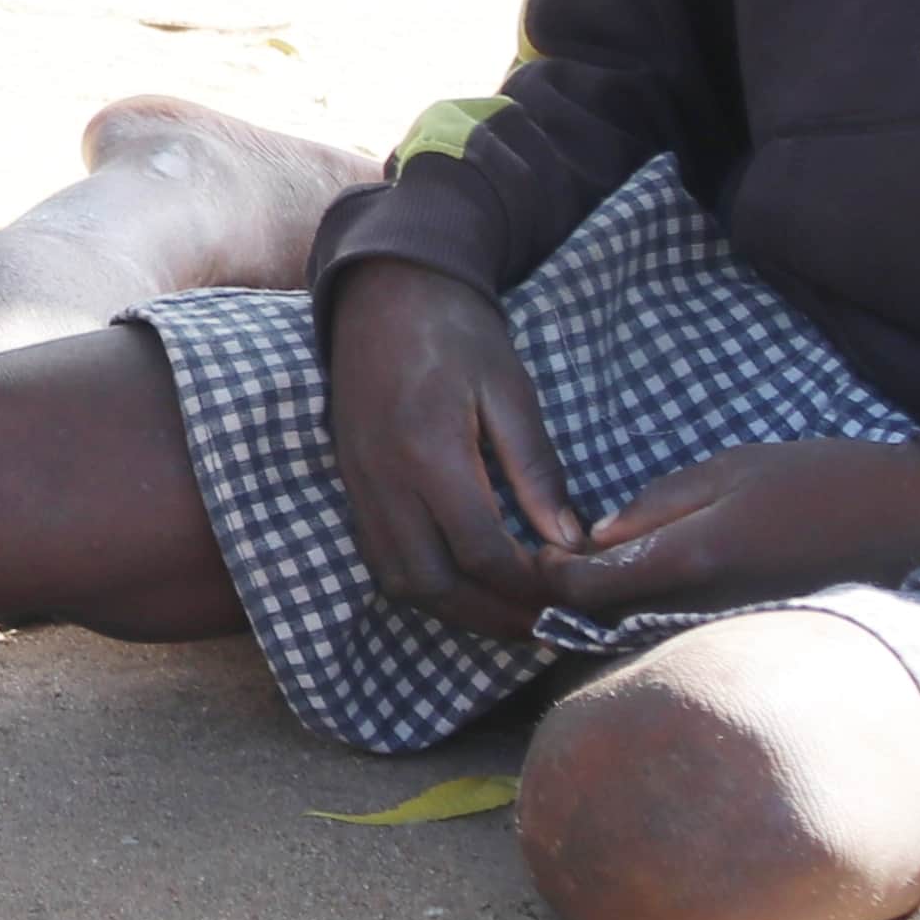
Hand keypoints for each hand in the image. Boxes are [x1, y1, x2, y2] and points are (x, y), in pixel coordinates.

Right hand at [325, 255, 577, 639]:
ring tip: (505, 615)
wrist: (383, 292)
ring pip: (401, 581)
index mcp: (429, 452)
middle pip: (434, 583)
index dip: (528, 584)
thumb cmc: (456, 332)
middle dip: (492, 616)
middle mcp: (385, 480)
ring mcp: (360, 486)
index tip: (568, 589)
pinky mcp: (351, 484)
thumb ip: (536, 469)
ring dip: (455, 610)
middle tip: (542, 627)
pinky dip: (422, 584)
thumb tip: (567, 541)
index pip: (482, 550)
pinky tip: (461, 583)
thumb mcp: (510, 389)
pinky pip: (380, 558)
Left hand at [527, 438, 919, 627]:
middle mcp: (707, 608)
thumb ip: (658, 506)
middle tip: (535, 584)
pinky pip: (685, 641)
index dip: (545, 578)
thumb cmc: (820, 480)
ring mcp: (731, 631)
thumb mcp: (730, 469)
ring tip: (573, 594)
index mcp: (694, 557)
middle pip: (609, 624)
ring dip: (607, 621)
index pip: (590, 586)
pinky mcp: (752, 639)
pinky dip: (651, 627)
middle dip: (568, 608)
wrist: (914, 520)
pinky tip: (639, 605)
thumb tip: (596, 538)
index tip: (523, 561)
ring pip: (644, 638)